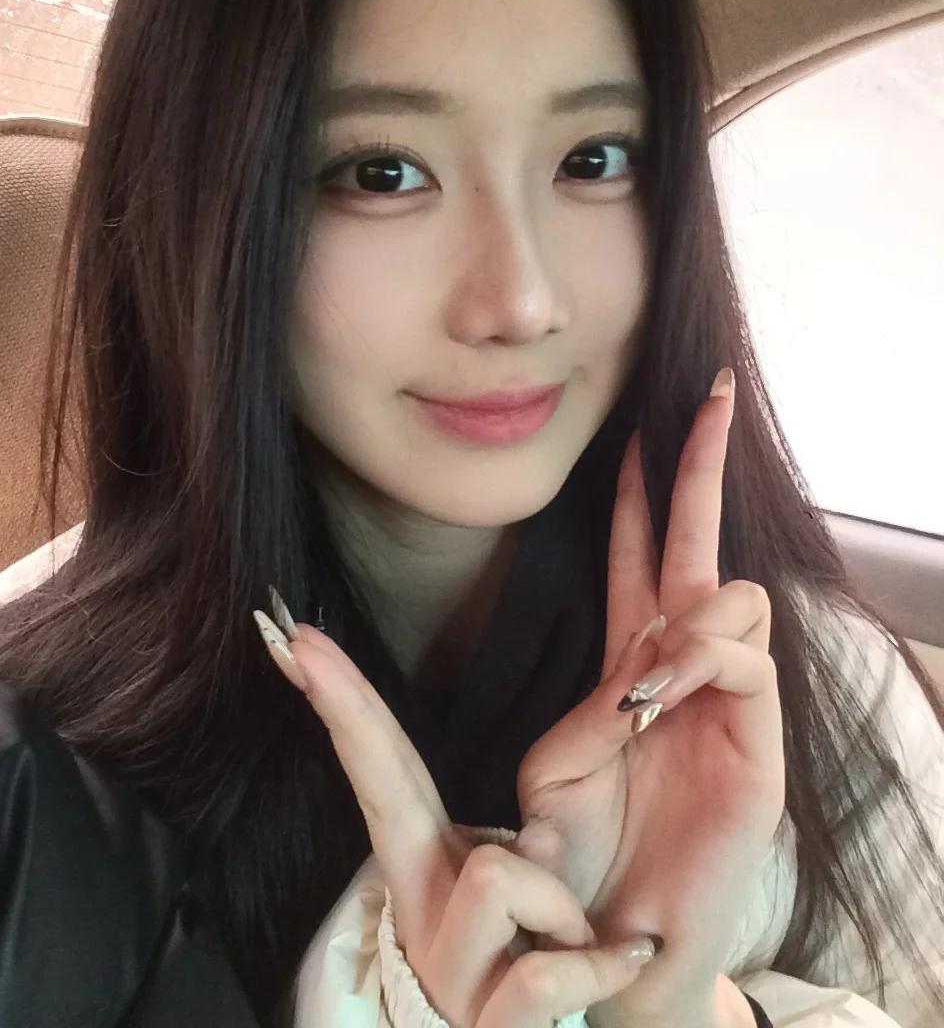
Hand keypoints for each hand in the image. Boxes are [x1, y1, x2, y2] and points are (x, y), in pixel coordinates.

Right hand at [253, 606, 660, 1026]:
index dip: (343, 702)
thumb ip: (524, 862)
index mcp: (430, 871)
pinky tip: (623, 958)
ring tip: (575, 936)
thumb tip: (537, 841)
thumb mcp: (529, 905)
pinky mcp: (487, 1027)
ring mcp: (445, 972)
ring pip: (496, 876)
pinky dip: (599, 962)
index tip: (295, 636)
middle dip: (347, 706)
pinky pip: (545, 969)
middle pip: (383, 791)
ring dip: (559, 903)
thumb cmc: (528, 978)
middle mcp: (419, 912)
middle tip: (297, 631)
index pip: (382, 769)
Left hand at [514, 370, 785, 1025]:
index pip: (640, 555)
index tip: (639, 430)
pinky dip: (701, 662)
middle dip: (701, 466)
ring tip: (646, 683)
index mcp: (630, 661)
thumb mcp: (562, 760)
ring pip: (731, 597)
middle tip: (711, 393)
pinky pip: (744, 660)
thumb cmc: (582, 847)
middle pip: (698, 543)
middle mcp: (683, 666)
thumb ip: (599, 697)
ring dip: (684, 618)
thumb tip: (646, 660)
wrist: (614, 930)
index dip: (642, 493)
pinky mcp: (761, 740)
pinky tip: (663, 693)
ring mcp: (728, 699)